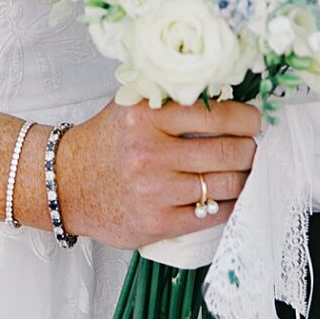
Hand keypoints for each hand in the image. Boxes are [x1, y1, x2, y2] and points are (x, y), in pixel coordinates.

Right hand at [51, 98, 263, 250]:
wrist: (65, 184)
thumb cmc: (105, 143)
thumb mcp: (130, 107)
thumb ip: (171, 98)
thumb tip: (228, 96)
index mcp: (145, 116)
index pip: (215, 113)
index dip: (246, 118)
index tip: (254, 120)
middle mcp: (150, 153)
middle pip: (228, 151)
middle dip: (250, 149)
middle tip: (251, 146)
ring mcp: (154, 191)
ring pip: (225, 184)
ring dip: (243, 177)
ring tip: (241, 170)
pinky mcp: (158, 222)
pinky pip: (212, 214)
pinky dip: (228, 203)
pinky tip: (225, 194)